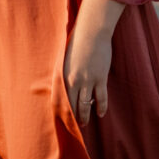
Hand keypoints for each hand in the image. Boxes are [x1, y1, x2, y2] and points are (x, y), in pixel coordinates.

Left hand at [63, 0, 124, 125]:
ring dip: (85, 115)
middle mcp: (74, 81)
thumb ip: (63, 70)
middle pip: (72, 105)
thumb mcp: (65, 56)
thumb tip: (58, 79)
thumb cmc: (77, 41)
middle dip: (72, 117)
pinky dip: (101, 107)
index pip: (59, 99)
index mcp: (63, 75)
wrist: (91, 31)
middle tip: (73, 126)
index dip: (60, 111)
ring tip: (85, 123)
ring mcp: (88, 80)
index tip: (60, 120)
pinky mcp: (100, 78)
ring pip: (86, 105)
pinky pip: (101, 98)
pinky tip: (101, 113)